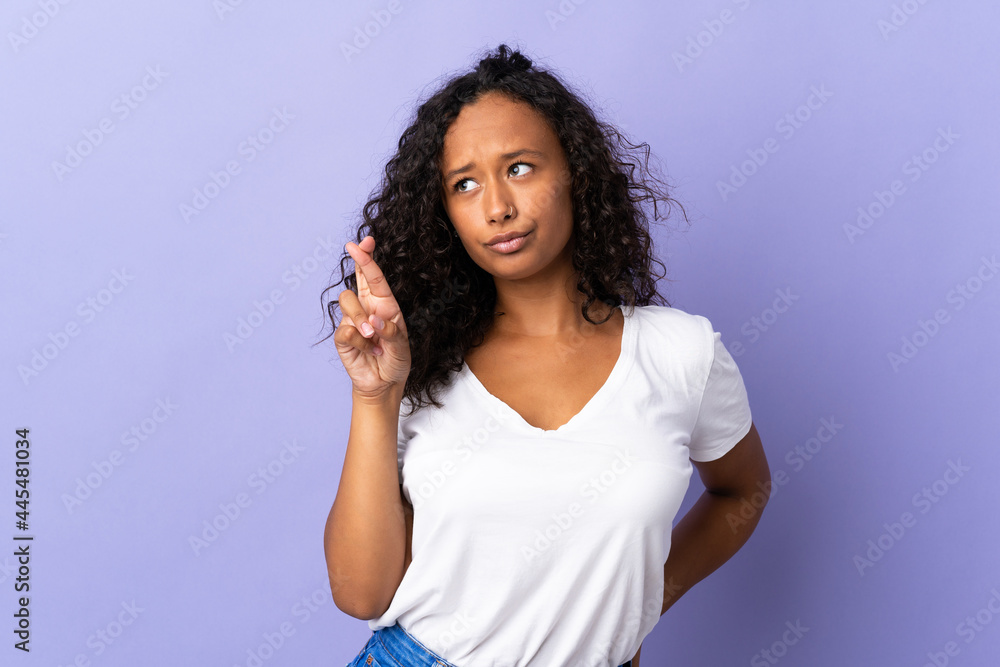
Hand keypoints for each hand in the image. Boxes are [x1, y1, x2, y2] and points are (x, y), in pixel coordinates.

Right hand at [334, 235, 410, 398]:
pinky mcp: (343, 337)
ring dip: (362, 319)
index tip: (364, 242)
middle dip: (358, 261)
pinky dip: (360, 342)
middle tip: (354, 247)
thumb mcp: (402, 347)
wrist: (384, 384)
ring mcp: (353, 321)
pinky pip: (345, 330)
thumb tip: (375, 321)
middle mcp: (368, 308)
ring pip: (347, 302)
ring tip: (374, 338)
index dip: (368, 258)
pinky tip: (370, 351)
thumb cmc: (396, 361)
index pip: (375, 278)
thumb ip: (391, 333)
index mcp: (385, 305)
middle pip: (357, 280)